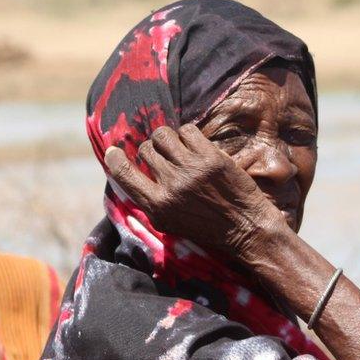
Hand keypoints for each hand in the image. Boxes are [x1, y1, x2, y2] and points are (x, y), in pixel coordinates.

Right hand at [104, 124, 286, 253]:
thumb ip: (147, 199)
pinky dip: (188, 135)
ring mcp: (191, 169)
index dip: (115, 158)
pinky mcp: (211, 157)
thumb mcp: (167, 223)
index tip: (114, 151)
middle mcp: (171, 185)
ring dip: (167, 139)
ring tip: (176, 147)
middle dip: (151, 150)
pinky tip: (194, 146)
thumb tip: (126, 172)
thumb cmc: (205, 228)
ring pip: (163, 135)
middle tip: (163, 156)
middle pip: (146, 149)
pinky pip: (188, 130)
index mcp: (156, 205)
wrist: (245, 228)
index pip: (123, 174)